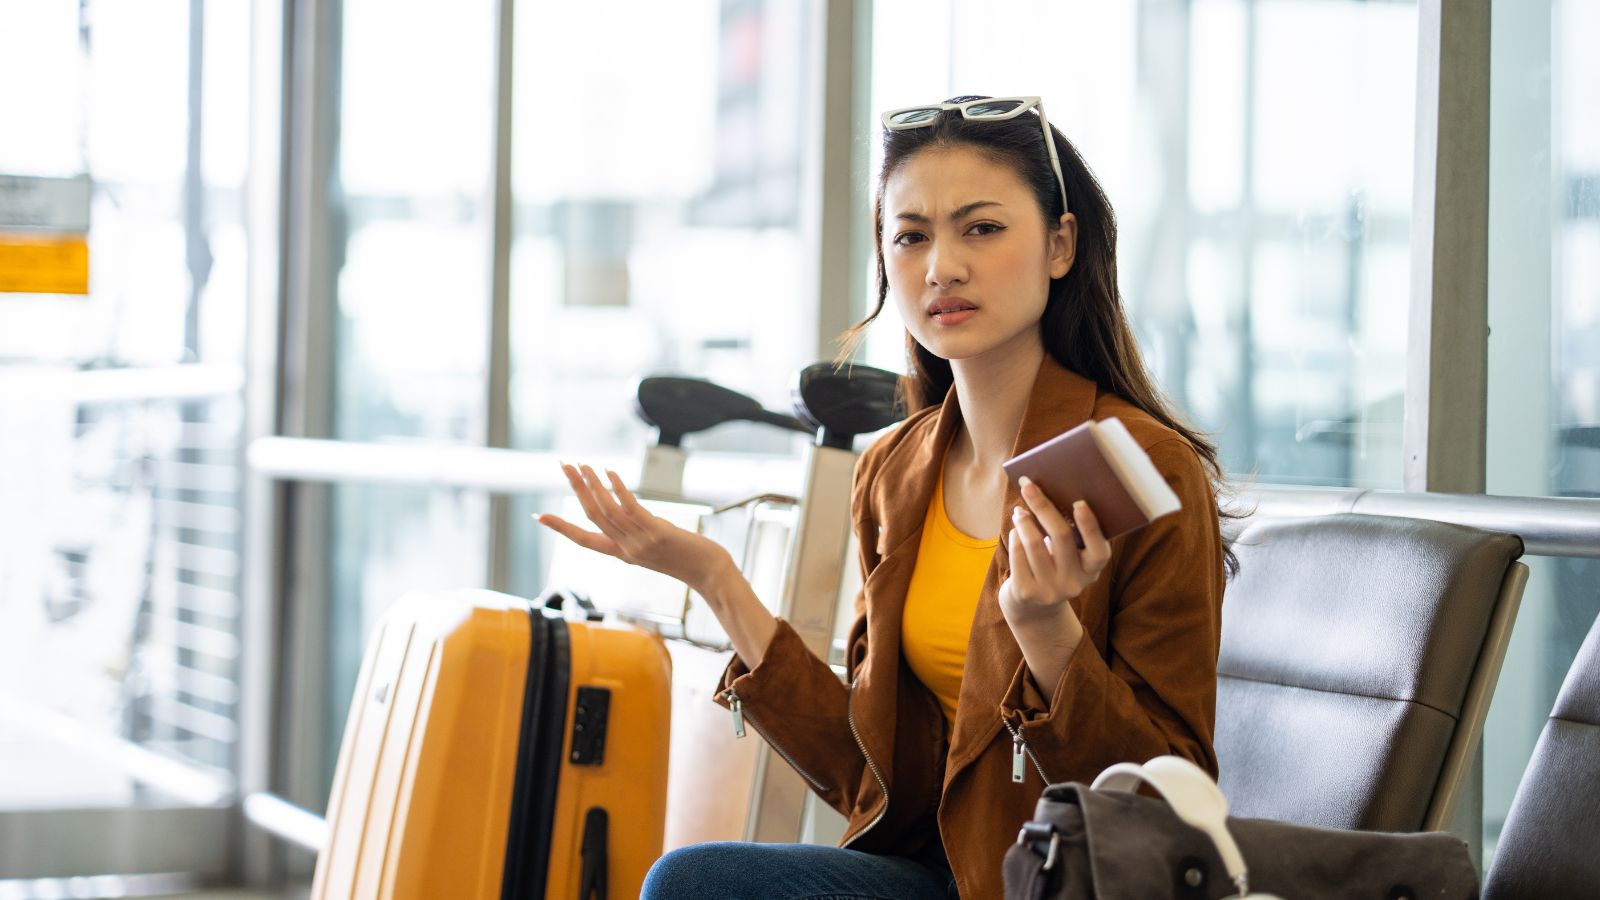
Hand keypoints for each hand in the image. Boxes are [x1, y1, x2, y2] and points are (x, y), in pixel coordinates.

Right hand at [536, 463, 732, 593]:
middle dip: (576, 489)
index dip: (560, 528)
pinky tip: (610, 472)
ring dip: (592, 485)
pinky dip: (617, 489)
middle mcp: (626, 549)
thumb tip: (629, 512)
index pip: (583, 540)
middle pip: (592, 516)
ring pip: (607, 511)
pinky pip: (631, 508)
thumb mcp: (656, 547)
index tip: (539, 516)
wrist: (710, 574)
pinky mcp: (656, 533)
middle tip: (563, 466)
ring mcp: (640, 542)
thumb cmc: (687, 558)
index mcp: (622, 553)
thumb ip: (638, 533)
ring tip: (581, 464)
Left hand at [998, 476, 1110, 630]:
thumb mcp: (1069, 558)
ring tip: (1020, 510)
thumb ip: (1069, 536)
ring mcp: (1050, 590)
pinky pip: (1017, 555)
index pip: (1099, 551)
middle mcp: (1074, 582)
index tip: (1079, 503)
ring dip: (1024, 520)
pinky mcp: (1026, 592)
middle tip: (1029, 486)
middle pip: (1061, 536)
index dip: (1090, 527)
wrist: (1033, 609)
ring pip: (1034, 543)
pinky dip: (1015, 537)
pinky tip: (1015, 530)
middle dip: (1043, 506)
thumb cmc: (1054, 568)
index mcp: (1091, 571)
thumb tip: (1049, 494)